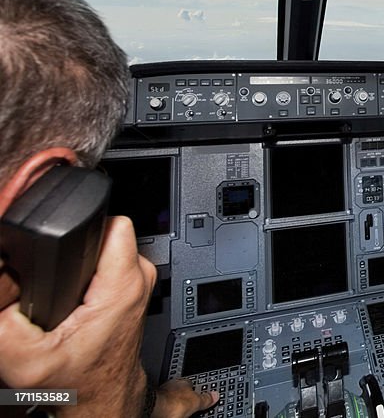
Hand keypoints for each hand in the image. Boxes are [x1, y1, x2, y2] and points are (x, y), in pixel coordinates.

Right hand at [0, 216, 155, 416]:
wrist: (99, 394)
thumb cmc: (78, 381)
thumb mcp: (28, 360)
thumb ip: (6, 325)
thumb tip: (0, 295)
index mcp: (122, 285)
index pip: (111, 223)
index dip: (78, 226)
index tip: (56, 241)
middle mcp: (136, 276)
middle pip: (102, 231)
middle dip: (71, 247)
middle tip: (52, 276)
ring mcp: (136, 278)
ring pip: (103, 244)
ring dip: (78, 260)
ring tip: (61, 286)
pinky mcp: (130, 283)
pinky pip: (107, 257)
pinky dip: (86, 270)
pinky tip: (71, 291)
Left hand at [152, 378, 219, 417]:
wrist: (153, 410)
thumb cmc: (171, 403)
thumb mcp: (196, 402)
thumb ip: (205, 399)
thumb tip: (215, 396)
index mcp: (183, 382)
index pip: (192, 385)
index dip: (195, 393)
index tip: (199, 400)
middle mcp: (171, 386)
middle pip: (180, 391)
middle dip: (183, 398)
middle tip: (187, 408)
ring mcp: (160, 394)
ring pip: (170, 398)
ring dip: (173, 404)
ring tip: (176, 413)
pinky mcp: (152, 404)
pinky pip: (162, 406)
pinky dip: (165, 409)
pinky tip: (167, 414)